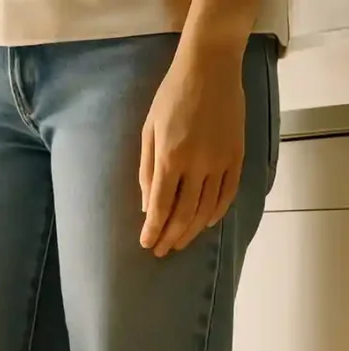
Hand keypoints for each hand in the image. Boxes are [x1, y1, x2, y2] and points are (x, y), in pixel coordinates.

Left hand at [139, 50, 244, 256]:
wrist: (211, 66)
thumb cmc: (172, 96)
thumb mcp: (149, 130)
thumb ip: (148, 171)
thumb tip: (148, 207)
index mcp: (171, 158)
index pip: (161, 207)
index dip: (153, 231)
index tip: (146, 245)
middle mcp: (198, 164)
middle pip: (184, 215)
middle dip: (170, 237)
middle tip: (161, 251)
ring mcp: (221, 162)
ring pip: (206, 210)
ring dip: (191, 231)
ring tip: (179, 242)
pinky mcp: (237, 156)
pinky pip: (228, 195)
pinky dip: (216, 213)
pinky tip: (206, 223)